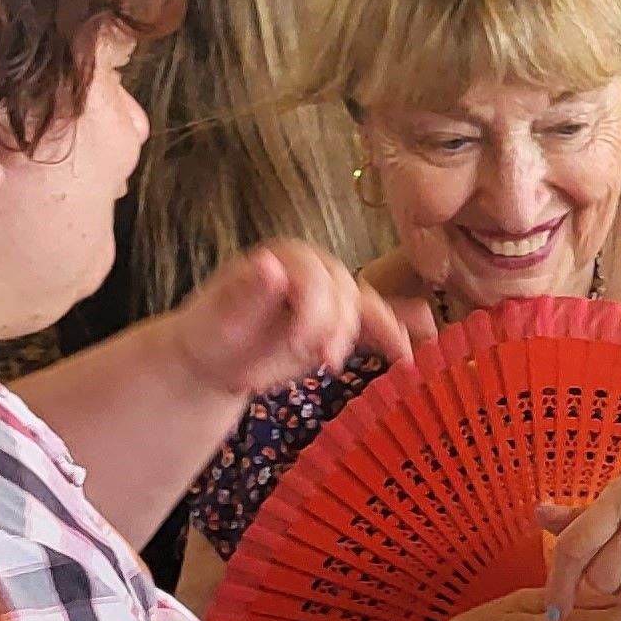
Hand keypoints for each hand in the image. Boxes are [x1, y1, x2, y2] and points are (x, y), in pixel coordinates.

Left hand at [170, 240, 420, 397]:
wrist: (217, 362)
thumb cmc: (212, 337)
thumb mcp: (219, 318)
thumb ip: (248, 293)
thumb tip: (271, 264)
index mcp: (284, 257)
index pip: (315, 274)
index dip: (315, 310)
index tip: (303, 345)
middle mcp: (315, 268)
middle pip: (345, 291)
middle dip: (338, 328)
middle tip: (322, 363)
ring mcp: (333, 294)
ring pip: (367, 306)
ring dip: (371, 335)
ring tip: (364, 362)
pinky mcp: (343, 321)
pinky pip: (376, 324)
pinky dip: (392, 338)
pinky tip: (407, 359)